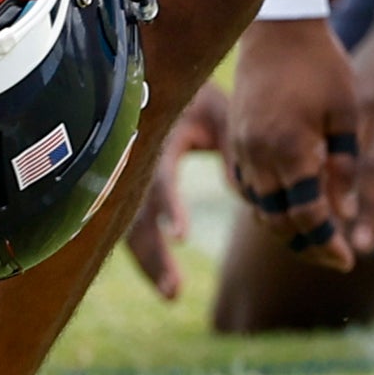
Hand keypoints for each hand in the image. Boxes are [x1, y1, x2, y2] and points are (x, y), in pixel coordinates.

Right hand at [120, 83, 229, 301]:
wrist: (161, 80)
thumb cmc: (198, 97)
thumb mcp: (220, 112)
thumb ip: (233, 148)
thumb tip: (243, 194)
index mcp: (158, 139)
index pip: (160, 178)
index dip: (169, 207)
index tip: (182, 236)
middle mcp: (137, 165)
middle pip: (137, 216)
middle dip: (154, 255)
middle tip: (175, 289)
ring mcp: (130, 182)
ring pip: (130, 230)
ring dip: (150, 263)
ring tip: (173, 294)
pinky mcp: (132, 195)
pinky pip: (133, 229)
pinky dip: (148, 256)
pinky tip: (166, 282)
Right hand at [224, 18, 359, 268]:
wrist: (278, 26)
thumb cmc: (320, 64)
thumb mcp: (345, 112)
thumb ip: (346, 165)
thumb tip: (346, 213)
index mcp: (292, 150)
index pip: (308, 217)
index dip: (328, 244)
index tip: (348, 259)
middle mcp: (260, 156)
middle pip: (278, 222)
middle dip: (307, 247)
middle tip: (334, 256)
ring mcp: (242, 148)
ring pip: (259, 208)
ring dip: (285, 228)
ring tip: (315, 235)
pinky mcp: (234, 138)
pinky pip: (246, 187)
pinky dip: (266, 204)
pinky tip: (289, 204)